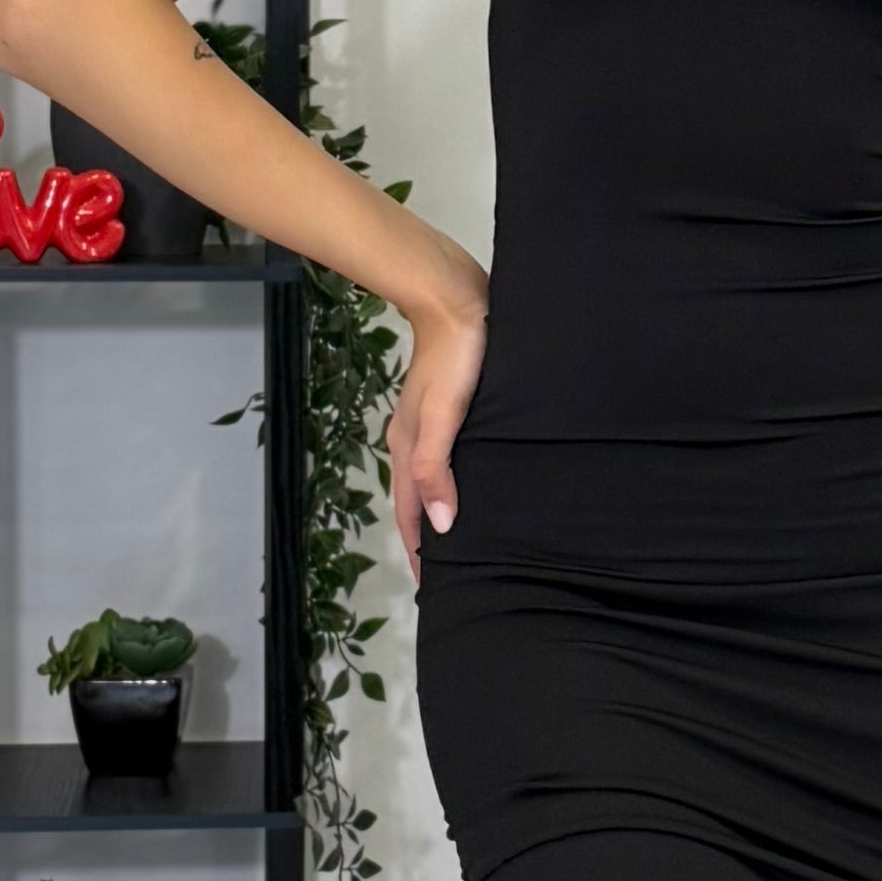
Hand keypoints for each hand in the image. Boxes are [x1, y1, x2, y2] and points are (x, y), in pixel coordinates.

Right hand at [386, 249, 490, 574]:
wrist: (454, 296)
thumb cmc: (454, 357)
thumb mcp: (444, 417)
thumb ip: (436, 468)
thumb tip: (441, 525)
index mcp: (408, 444)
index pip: (410, 510)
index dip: (420, 548)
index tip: (430, 584)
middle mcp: (414, 437)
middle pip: (416, 497)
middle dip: (426, 535)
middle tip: (447, 570)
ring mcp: (431, 419)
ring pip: (431, 475)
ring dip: (439, 506)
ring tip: (460, 533)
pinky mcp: (450, 402)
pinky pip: (447, 453)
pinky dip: (452, 477)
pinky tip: (473, 479)